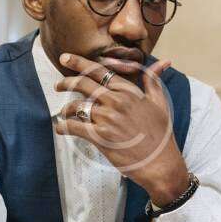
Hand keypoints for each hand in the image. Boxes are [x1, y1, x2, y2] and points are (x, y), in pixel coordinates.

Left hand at [54, 53, 189, 205]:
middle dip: (66, 82)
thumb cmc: (161, 134)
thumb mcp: (160, 103)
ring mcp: (107, 119)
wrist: (160, 162)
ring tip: (63, 113)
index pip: (99, 71)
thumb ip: (153, 81)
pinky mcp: (100, 137)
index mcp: (128, 91)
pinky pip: (75, 127)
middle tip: (58, 85)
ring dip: (66, 109)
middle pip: (83, 84)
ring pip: (77, 106)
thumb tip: (162, 62)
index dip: (79, 62)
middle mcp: (115, 101)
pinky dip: (64, 127)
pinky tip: (60, 128)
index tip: (65, 58)